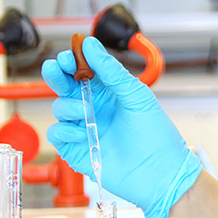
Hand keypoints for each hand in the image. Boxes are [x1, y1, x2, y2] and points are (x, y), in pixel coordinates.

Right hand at [42, 36, 201, 217]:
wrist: (160, 172)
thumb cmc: (156, 135)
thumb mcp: (136, 96)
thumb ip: (112, 71)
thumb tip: (90, 44)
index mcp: (110, 93)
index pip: (83, 70)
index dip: (72, 60)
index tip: (69, 55)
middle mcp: (95, 108)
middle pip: (64, 86)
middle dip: (56, 74)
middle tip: (56, 69)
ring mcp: (84, 128)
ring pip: (59, 107)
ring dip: (68, 105)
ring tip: (86, 111)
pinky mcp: (77, 149)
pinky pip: (56, 133)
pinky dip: (65, 129)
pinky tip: (83, 133)